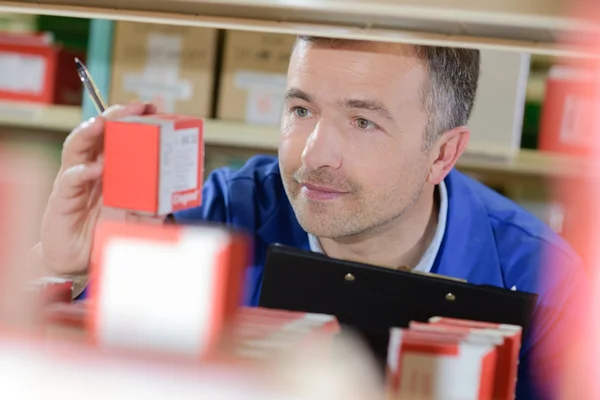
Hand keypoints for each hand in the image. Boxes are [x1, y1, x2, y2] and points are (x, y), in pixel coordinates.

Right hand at [38, 101, 156, 276]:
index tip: (155, 107)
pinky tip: (95, 169)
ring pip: (78, 147)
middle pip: (101, 133)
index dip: (136, 120)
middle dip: (117, 116)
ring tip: (105, 121)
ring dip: (91, 131)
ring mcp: (76, 181)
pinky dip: (81, 172)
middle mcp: (93, 168)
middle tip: (135, 107)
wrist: (79, 262)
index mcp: (112, 169)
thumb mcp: (141, 219)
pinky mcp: (62, 199)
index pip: (122, 136)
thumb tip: (179, 196)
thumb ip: (157, 207)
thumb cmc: (107, 233)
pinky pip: (70, 179)